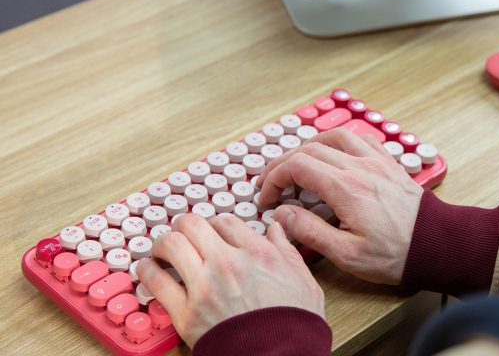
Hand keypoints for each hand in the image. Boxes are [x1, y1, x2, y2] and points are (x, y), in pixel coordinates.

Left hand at [136, 213, 323, 347]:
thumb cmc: (296, 324)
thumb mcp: (303, 280)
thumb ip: (287, 249)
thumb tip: (276, 228)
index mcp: (258, 253)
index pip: (225, 221)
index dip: (217, 224)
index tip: (213, 232)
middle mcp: (228, 264)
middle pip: (193, 225)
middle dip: (185, 226)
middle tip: (183, 233)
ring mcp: (204, 288)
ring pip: (171, 245)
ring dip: (163, 243)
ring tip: (162, 249)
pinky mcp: (187, 314)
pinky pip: (157, 282)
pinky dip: (147, 270)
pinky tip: (147, 268)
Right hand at [256, 128, 423, 284]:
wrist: (437, 244)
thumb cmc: (396, 254)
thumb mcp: (347, 255)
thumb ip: (310, 232)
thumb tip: (282, 215)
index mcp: (346, 189)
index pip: (296, 166)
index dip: (273, 178)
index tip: (266, 197)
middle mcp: (360, 167)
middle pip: (309, 149)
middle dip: (283, 163)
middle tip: (271, 183)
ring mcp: (376, 161)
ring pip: (334, 136)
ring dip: (309, 146)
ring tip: (297, 165)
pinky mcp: (388, 163)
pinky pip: (360, 138)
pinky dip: (339, 141)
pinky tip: (333, 154)